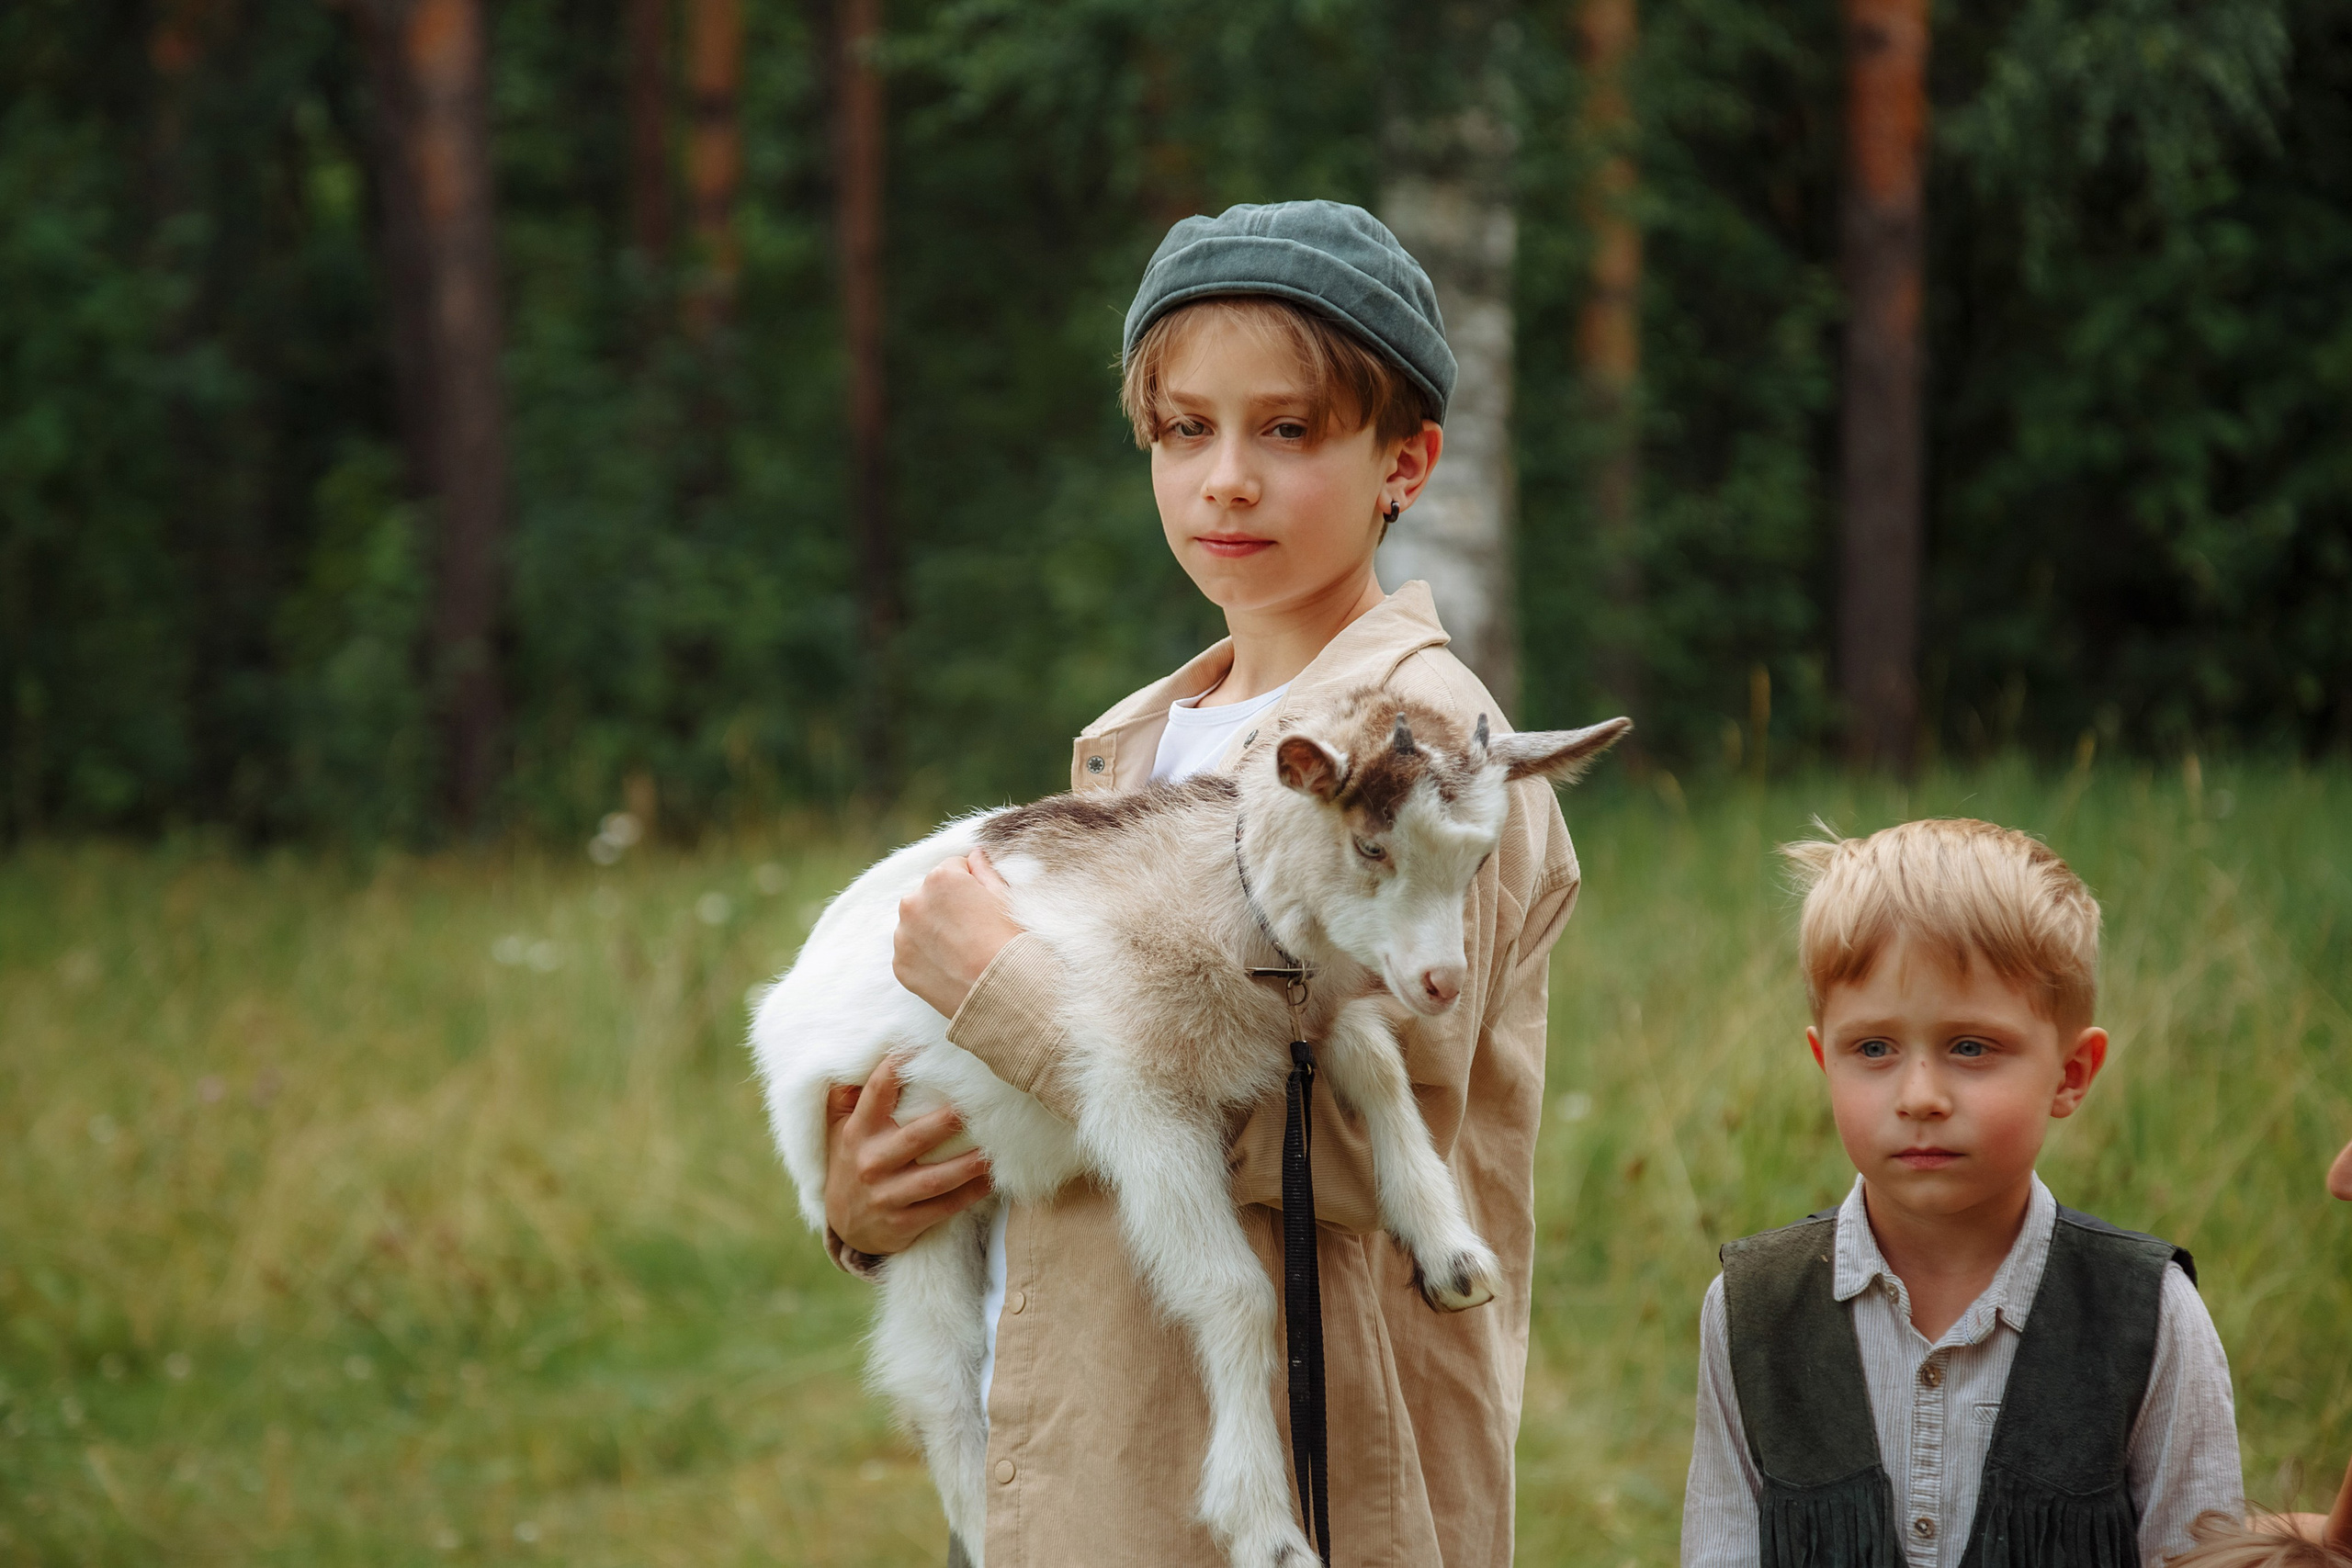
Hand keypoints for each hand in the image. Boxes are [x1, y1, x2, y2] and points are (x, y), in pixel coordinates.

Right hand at [824, 1057, 992, 1257]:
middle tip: (978, 1104)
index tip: (922, 1047)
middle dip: (948, 1122)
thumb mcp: (839, 1130)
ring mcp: (887, 1196)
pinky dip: (969, 1195)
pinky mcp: (903, 1223)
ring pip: (934, 1180)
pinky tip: (992, 1181)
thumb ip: (847, 1096)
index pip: (876, 1093)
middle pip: (915, 1138)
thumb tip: (863, 1054)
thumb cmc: (851, 1163)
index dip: (896, 1069)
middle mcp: (872, 1163)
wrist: (843, 1226)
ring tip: (994, 1149)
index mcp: (858, 1133)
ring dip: (967, 1165)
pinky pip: (943, 1208)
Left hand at [893, 849, 1022, 1020]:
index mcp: (941, 878)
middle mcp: (913, 901)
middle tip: (975, 931)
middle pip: (930, 894)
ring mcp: (903, 936)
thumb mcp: (1007, 898)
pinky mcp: (900, 965)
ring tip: (963, 952)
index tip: (985, 907)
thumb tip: (976, 855)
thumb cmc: (1013, 944)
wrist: (1006, 997)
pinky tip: (951, 967)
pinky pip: (912, 950)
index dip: (973, 886)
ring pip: (918, 922)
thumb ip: (985, 870)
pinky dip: (927, 956)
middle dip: (947, 905)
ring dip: (934, 930)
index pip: (954, 867)